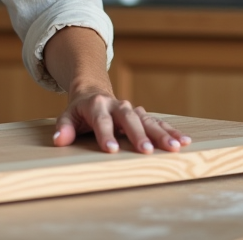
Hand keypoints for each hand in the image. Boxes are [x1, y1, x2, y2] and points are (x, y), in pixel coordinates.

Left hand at [53, 92, 191, 153]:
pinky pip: (159, 122)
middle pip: (129, 119)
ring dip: (162, 133)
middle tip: (146, 151)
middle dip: (138, 135)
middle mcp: (118, 105)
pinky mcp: (143, 115)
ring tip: (175, 147)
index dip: (106, 134)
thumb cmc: (80, 110)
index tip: (112, 149)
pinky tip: (184, 141)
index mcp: (97, 105)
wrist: (94, 92)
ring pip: (148, 120)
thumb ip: (64, 127)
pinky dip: (172, 131)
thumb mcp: (68, 115)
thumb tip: (58, 141)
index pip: (101, 121)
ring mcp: (132, 109)